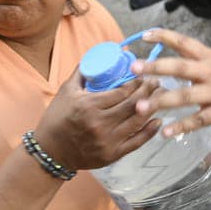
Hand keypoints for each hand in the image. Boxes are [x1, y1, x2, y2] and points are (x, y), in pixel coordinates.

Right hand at [33, 74, 159, 172]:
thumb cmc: (57, 118)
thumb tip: (98, 54)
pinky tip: (158, 120)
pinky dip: (150, 131)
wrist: (50, 152)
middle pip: (133, 104)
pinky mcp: (112, 155)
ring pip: (138, 121)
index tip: (143, 74)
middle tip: (156, 81)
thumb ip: (82, 72)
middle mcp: (99, 124)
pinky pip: (137, 142)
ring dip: (153, 106)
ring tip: (160, 96)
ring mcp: (107, 141)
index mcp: (88, 106)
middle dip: (148, 90)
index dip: (136, 82)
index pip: (121, 91)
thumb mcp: (66, 91)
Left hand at [132, 28, 210, 136]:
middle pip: (178, 67)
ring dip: (161, 102)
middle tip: (133, 69)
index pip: (184, 42)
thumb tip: (188, 65)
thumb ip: (208, 63)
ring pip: (184, 96)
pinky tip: (166, 133)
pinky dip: (181, 127)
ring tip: (140, 107)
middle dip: (154, 68)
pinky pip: (198, 121)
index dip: (163, 36)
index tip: (144, 35)